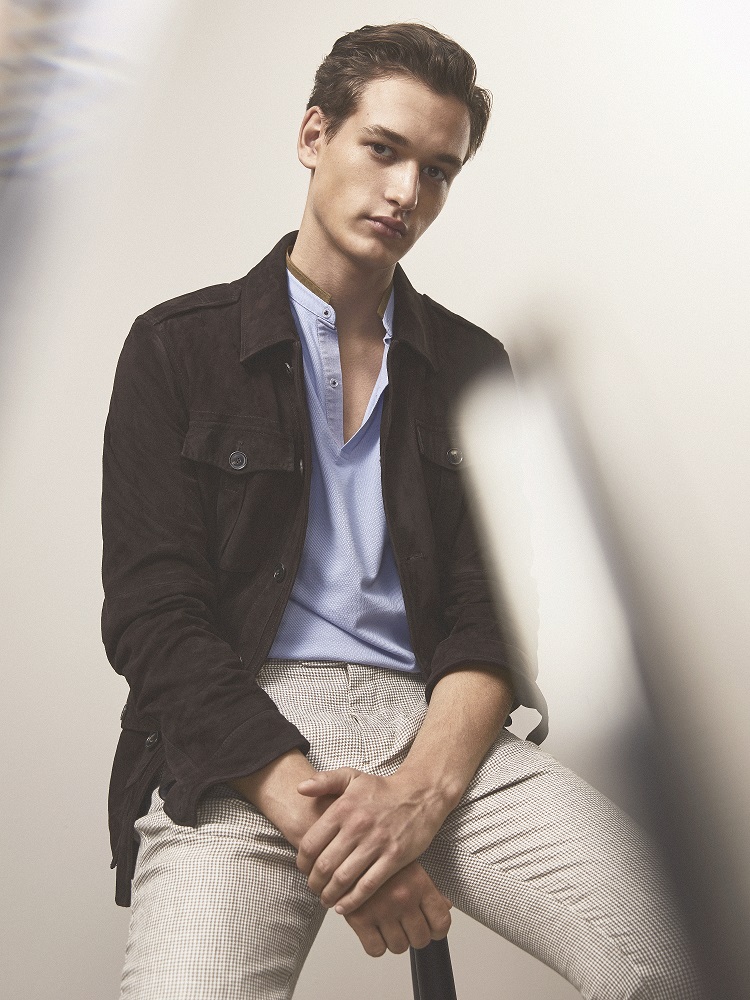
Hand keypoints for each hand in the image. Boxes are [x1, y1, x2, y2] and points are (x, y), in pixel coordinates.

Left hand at [296, 767, 450, 913]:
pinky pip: (368, 886)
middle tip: (313, 887)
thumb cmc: (383, 789)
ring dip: (330, 894)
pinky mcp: (394, 857)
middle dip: (314, 883)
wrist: (420, 794)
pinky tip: (343, 906)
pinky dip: (352, 901)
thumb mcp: (352, 777)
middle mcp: (357, 827)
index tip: (303, 869)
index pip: (311, 844)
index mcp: (343, 808)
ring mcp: (376, 843)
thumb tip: (300, 788)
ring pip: (343, 879)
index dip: (302, 862)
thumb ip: (324, 781)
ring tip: (326, 899)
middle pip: (324, 865)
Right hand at [344, 861, 451, 956]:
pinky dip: (376, 944)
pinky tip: (374, 928)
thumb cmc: (381, 854)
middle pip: (421, 939)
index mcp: (419, 883)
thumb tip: (446, 906)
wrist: (348, 848)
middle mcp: (403, 898)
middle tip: (406, 923)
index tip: (431, 928)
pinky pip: (376, 950)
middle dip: (415, 934)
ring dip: (395, 939)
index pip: (441, 922)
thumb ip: (430, 888)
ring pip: (399, 947)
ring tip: (388, 923)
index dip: (437, 930)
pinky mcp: (360, 918)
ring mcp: (382, 910)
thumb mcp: (411, 864)